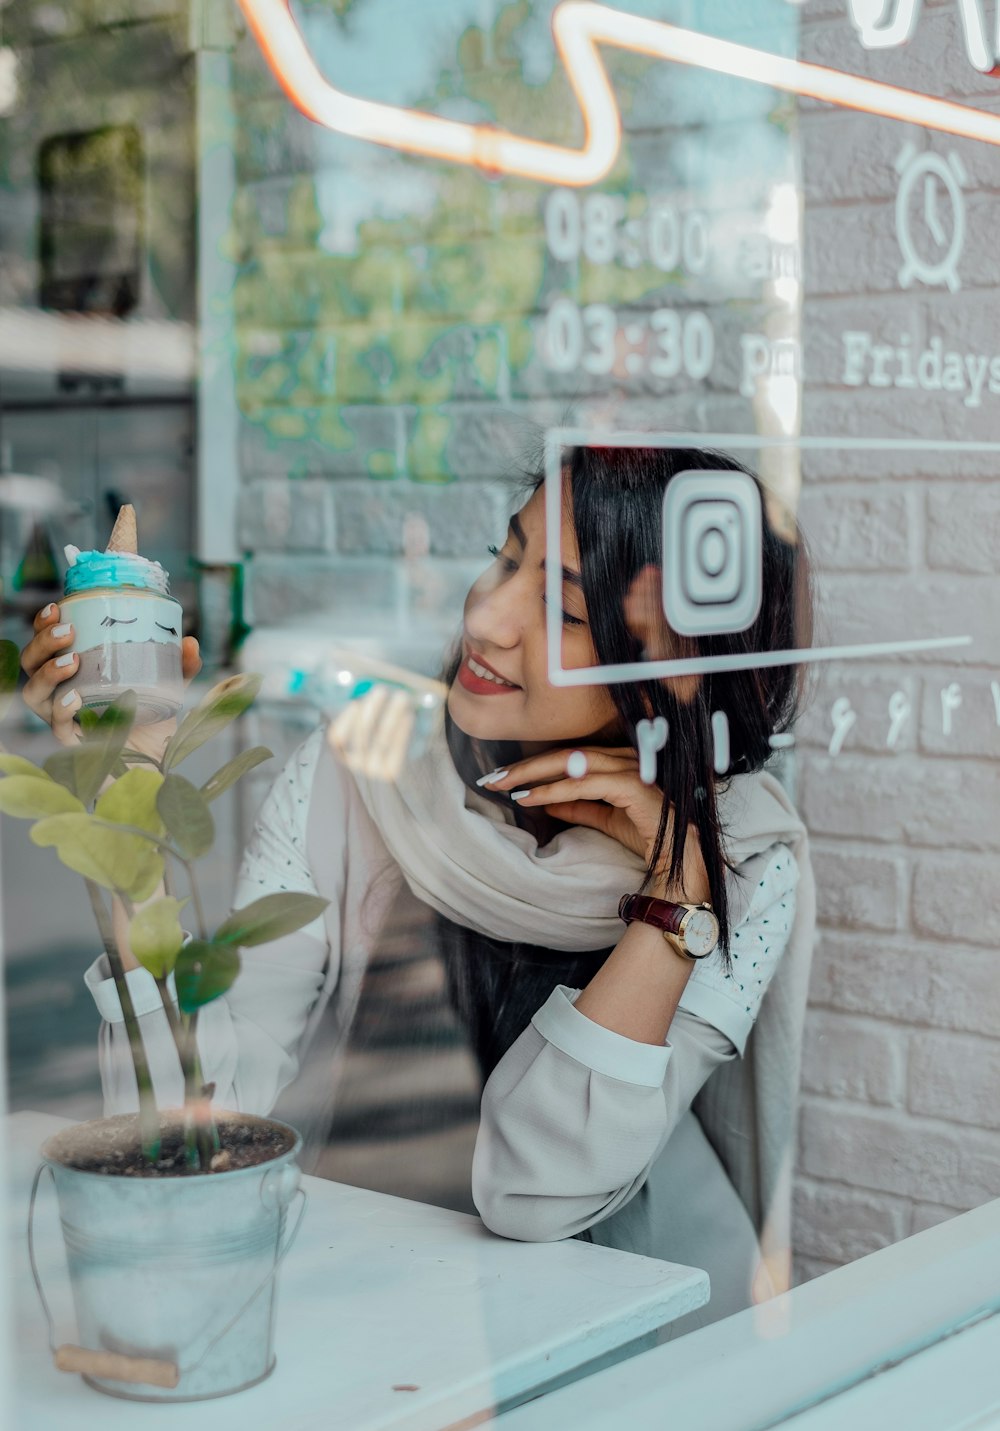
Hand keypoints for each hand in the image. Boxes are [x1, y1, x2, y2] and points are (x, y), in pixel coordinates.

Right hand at [21, 603, 201, 755]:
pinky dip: (61, 709)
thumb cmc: (151, 725)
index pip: (47, 645)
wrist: (155, 769)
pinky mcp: (72, 744)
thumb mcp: (169, 690)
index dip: (43, 625)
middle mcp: (61, 694)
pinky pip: (55, 725)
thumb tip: (191, 642)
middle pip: (31, 663)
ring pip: (33, 693)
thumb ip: (180, 667)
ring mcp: (63, 720)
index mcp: (76, 674)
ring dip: (47, 673)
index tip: (59, 606)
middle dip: (42, 643)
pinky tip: (74, 698)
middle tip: (67, 631)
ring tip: (71, 661)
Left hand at [481, 747, 708, 902]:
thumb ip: (579, 807)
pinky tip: (531, 798)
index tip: (503, 777)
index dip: (536, 765)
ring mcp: (632, 769)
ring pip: (572, 764)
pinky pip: (585, 784)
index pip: (571, 757)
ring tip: (503, 785)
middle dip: (525, 765)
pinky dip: (554, 790)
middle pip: (566, 754)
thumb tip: (547, 803)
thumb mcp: (606, 819)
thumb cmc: (651, 837)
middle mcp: (628, 758)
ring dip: (533, 774)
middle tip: (491, 777)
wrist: (682, 863)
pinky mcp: (634, 786)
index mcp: (621, 762)